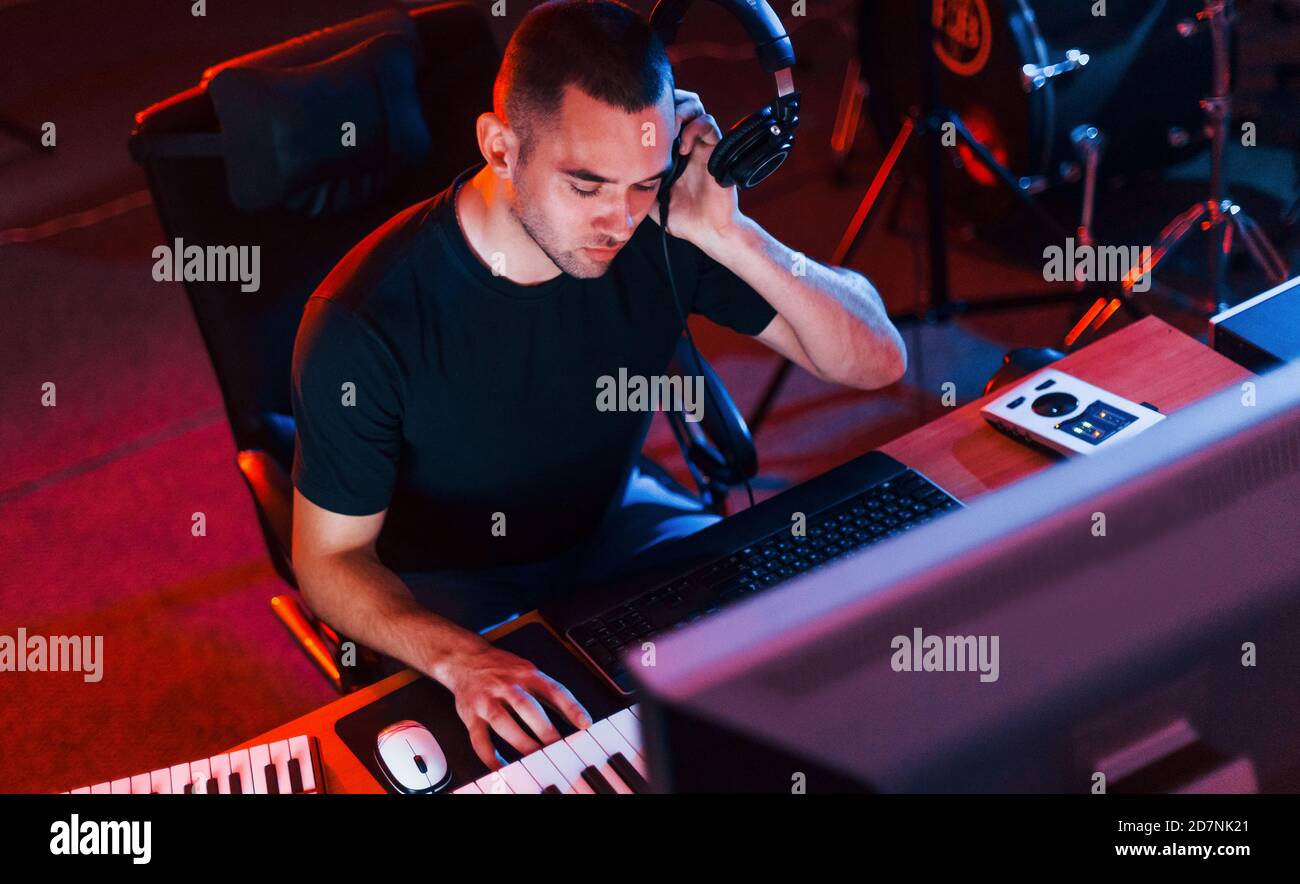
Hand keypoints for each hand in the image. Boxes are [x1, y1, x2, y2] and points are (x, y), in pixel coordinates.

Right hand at [434, 639, 592, 769]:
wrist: (464, 658)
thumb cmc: (500, 667)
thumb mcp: (528, 671)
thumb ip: (550, 693)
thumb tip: (577, 716)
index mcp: (526, 674)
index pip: (552, 689)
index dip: (571, 706)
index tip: (585, 724)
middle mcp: (506, 685)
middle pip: (527, 707)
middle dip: (544, 729)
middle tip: (558, 748)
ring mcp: (487, 700)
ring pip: (504, 722)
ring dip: (521, 742)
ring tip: (535, 759)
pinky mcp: (470, 715)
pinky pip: (480, 739)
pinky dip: (491, 756)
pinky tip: (502, 767)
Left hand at [650, 88, 742, 250]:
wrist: (707, 231)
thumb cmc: (680, 216)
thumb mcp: (649, 196)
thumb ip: (636, 179)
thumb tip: (609, 171)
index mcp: (671, 149)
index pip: (663, 112)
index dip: (651, 108)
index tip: (636, 120)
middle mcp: (687, 141)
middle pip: (679, 100)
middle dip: (666, 102)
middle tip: (653, 122)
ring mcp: (701, 144)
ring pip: (694, 106)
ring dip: (679, 111)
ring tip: (668, 133)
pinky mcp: (715, 150)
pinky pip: (708, 124)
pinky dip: (694, 128)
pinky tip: (683, 148)